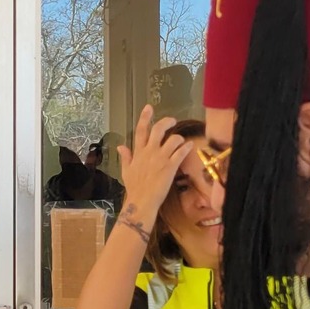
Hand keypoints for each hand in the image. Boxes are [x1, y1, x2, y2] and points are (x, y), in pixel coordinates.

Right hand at [114, 105, 191, 229]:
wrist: (142, 201)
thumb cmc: (134, 187)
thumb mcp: (126, 171)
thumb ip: (125, 156)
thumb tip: (120, 146)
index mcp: (139, 152)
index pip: (141, 130)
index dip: (145, 117)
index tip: (149, 107)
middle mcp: (150, 152)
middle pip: (158, 129)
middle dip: (167, 121)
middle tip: (173, 120)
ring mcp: (161, 159)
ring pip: (173, 139)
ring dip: (179, 138)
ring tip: (181, 142)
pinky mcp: (170, 167)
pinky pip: (181, 153)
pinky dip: (187, 148)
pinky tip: (189, 147)